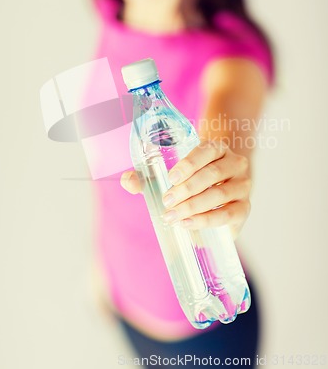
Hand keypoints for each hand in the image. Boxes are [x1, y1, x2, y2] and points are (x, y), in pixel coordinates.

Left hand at [120, 139, 251, 239]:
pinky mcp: (244, 208)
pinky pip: (229, 214)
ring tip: (173, 216)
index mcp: (217, 148)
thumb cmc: (192, 179)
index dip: (189, 163)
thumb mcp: (172, 173)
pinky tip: (189, 224)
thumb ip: (147, 177)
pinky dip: (207, 220)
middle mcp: (234, 163)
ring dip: (194, 206)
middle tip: (167, 201)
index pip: (206, 150)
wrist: (220, 192)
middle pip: (212, 174)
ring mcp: (242, 186)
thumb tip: (127, 180)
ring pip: (220, 194)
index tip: (171, 177)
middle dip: (187, 189)